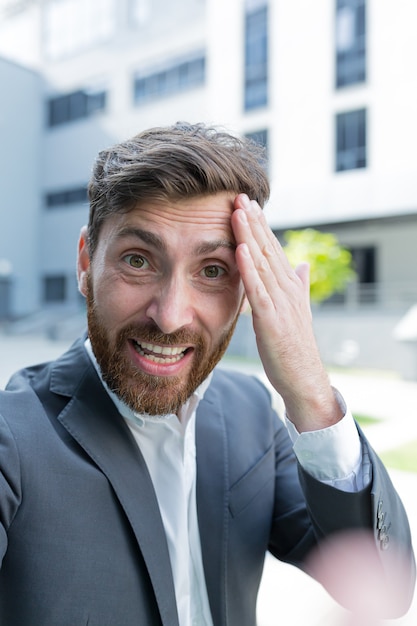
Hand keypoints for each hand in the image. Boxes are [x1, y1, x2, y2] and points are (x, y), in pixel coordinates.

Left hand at [231, 194, 342, 430]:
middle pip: (268, 248)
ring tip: (238, 211)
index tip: (247, 202)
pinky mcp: (272, 319)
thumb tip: (302, 264)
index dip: (260, 225)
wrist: (304, 378)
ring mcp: (281, 303)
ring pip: (262, 263)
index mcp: (289, 286)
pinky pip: (259, 289)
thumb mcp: (297, 311)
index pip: (273, 249)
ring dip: (250, 235)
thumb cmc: (295, 347)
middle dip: (253, 221)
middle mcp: (287, 289)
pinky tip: (240, 248)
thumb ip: (299, 286)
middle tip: (239, 194)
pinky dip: (249, 268)